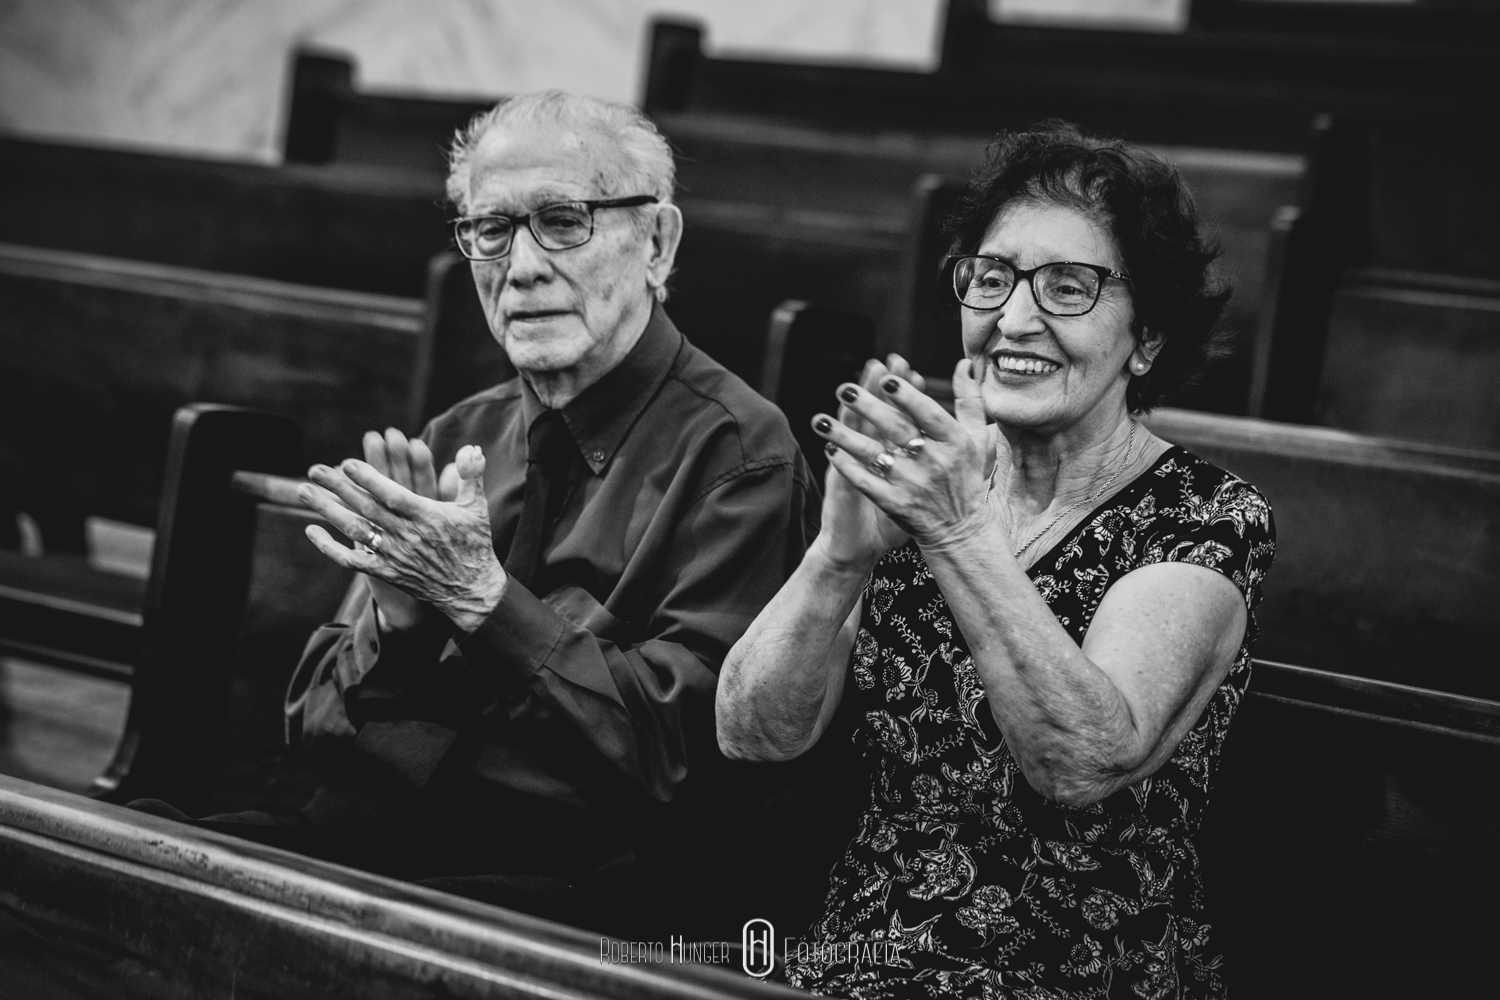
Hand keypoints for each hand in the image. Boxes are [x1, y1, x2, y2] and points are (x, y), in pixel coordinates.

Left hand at [298, 444, 506, 632]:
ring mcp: (394, 556)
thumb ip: (470, 475)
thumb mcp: (476, 507)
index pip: (394, 496)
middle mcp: (408, 536)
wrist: (471, 591)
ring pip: (355, 531)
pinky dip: (329, 547)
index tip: (348, 463)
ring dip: (327, 510)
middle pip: (367, 509)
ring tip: (304, 491)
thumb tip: (471, 447)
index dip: (370, 480)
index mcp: (429, 517)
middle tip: (315, 469)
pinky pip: (352, 560)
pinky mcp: (386, 572)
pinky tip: (311, 530)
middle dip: (339, 488)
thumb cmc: (474, 544)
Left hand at [814, 356, 998, 551]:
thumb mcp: (976, 439)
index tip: (886, 378)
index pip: (928, 414)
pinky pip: (866, 482)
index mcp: (955, 442)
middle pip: (896, 430)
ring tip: (821, 420)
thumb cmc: (966, 476)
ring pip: (874, 455)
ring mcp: (913, 485)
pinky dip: (847, 466)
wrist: (960, 530)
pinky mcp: (896, 505)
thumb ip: (970, 401)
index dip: (908, 396)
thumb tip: (963, 364)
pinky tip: (830, 450)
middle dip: (868, 408)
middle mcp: (934, 462)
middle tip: (844, 389)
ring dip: (845, 437)